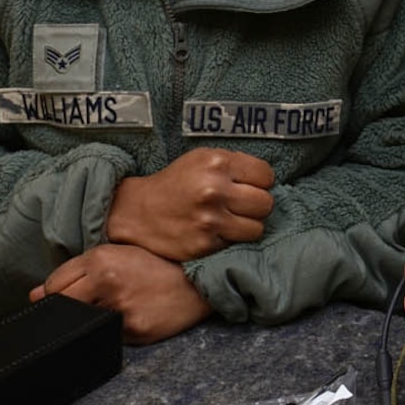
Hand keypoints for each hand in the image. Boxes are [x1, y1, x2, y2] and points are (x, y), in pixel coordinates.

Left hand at [32, 242, 210, 343]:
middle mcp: (107, 283)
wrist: (196, 283)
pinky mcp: (133, 330)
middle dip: (63, 311)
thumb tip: (33, 295)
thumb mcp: (116, 255)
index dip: (54, 293)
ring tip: (111, 309)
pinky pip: (106, 336)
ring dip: (87, 320)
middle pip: (61, 306)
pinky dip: (109, 331)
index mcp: (100, 260)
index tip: (62, 297)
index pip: (53, 285)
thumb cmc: (155, 265)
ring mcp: (120, 309)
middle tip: (81, 307)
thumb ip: (75, 271)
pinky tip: (127, 318)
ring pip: (82, 324)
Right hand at [105, 148, 274, 261]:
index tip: (249, 186)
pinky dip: (230, 240)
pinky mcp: (204, 245)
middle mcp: (214, 190)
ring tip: (232, 220)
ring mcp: (209, 220)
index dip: (260, 182)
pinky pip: (237, 244)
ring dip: (248, 226)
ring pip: (257, 228)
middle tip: (242, 205)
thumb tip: (266, 179)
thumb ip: (234, 164)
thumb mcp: (201, 159)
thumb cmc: (175, 182)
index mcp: (217, 163)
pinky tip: (216, 231)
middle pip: (266, 203)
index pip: (266, 175)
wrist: (138, 211)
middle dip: (257, 205)